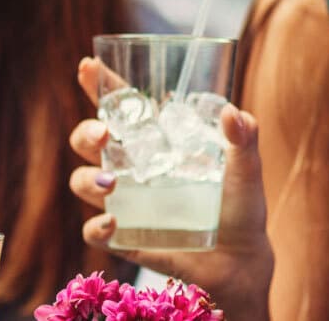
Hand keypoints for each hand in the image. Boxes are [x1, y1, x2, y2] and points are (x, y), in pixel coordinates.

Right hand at [69, 58, 273, 317]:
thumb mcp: (246, 170)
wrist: (241, 262)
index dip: (98, 85)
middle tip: (104, 135)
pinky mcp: (123, 237)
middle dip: (85, 133)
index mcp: (152, 142)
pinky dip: (97, 227)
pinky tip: (112, 222)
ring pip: (82, 182)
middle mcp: (129, 167)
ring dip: (88, 179)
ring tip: (111, 183)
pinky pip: (94, 231)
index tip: (87, 67)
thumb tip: (233, 114)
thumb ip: (243, 141)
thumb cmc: (240, 207)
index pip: (117, 107)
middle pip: (86, 141)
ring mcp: (123, 202)